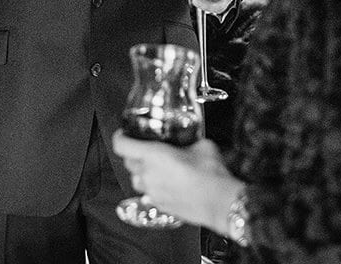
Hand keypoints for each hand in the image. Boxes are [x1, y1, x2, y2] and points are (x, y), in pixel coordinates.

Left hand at [111, 132, 242, 231]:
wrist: (220, 202)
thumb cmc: (210, 174)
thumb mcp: (202, 146)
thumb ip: (189, 141)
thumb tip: (192, 141)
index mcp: (152, 154)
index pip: (121, 145)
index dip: (120, 137)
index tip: (123, 134)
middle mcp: (147, 174)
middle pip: (128, 163)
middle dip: (133, 155)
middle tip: (145, 150)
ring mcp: (152, 192)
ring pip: (136, 180)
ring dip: (141, 173)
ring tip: (155, 169)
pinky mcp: (160, 206)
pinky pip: (148, 194)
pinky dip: (153, 188)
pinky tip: (167, 185)